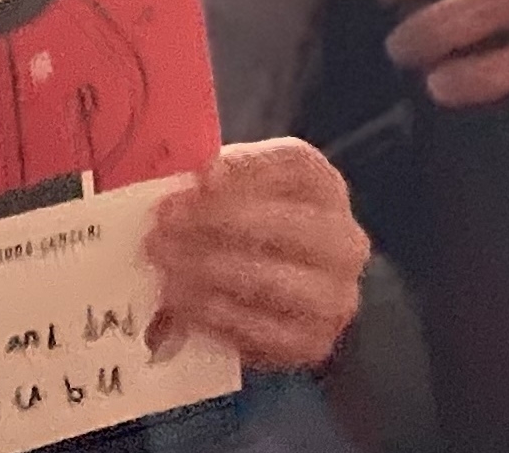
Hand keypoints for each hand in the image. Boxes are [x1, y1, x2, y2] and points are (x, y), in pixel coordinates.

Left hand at [144, 138, 368, 372]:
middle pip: (287, 222)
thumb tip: (180, 184)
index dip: (247, 168)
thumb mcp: (229, 192)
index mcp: (323, 187)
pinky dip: (216, 314)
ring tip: (164, 263)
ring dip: (210, 270)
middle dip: (218, 220)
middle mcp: (343, 240)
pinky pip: (263, 330)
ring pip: (274, 279)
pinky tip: (181, 302)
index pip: (296, 165)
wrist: (258, 303)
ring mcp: (335, 295)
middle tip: (164, 223)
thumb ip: (210, 181)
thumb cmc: (237, 231)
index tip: (199, 177)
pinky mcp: (314, 342)